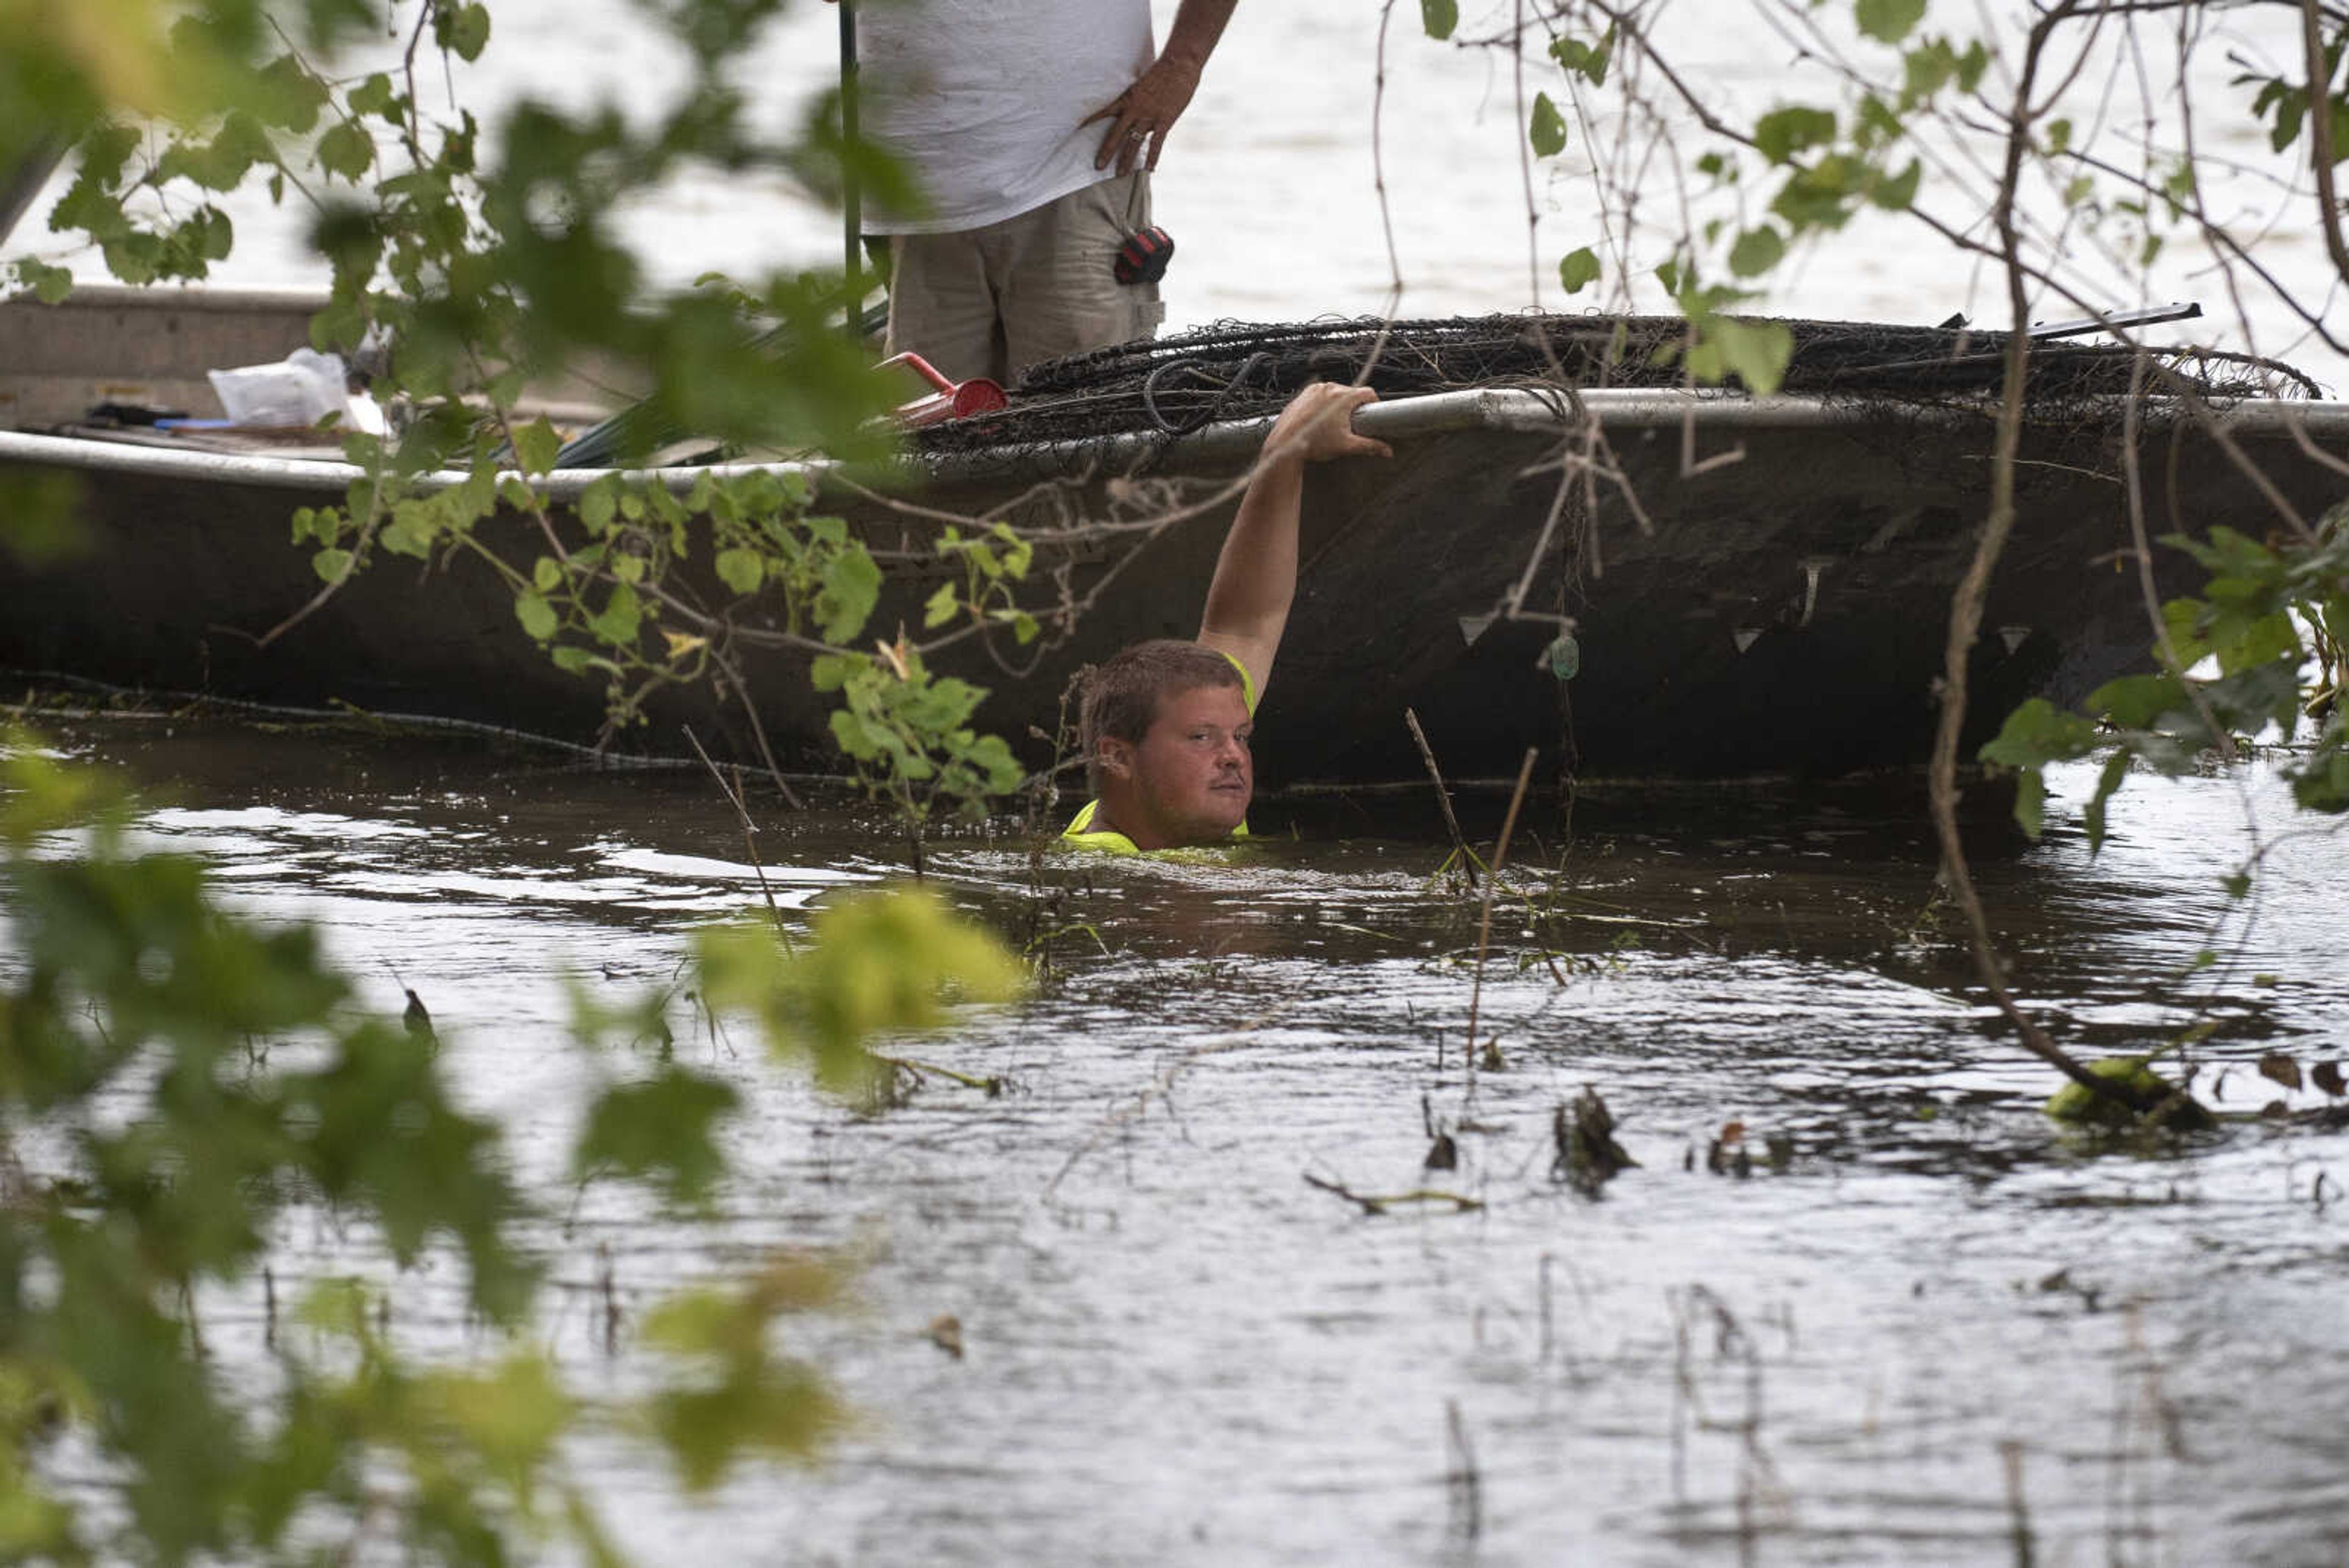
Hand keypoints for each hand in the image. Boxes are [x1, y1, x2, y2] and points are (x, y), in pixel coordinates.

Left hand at [1084, 55, 1203, 174]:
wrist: (1179, 65)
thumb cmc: (1162, 71)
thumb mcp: (1141, 83)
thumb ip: (1135, 96)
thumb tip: (1131, 103)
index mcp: (1127, 98)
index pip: (1104, 111)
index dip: (1091, 120)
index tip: (1077, 129)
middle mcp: (1134, 110)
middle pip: (1116, 135)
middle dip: (1106, 152)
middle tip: (1097, 167)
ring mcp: (1149, 117)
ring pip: (1134, 143)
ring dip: (1126, 161)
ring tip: (1120, 175)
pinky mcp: (1164, 121)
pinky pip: (1156, 144)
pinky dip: (1153, 158)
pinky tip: (1149, 170)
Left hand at [1263, 383, 1392, 465]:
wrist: (1285, 444)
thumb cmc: (1315, 444)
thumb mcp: (1346, 446)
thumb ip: (1370, 446)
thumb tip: (1388, 452)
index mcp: (1343, 397)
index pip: (1367, 392)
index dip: (1373, 402)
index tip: (1373, 412)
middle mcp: (1329, 387)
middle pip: (1351, 392)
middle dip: (1354, 406)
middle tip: (1353, 423)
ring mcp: (1314, 389)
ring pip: (1335, 392)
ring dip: (1339, 404)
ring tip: (1335, 423)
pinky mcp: (1303, 393)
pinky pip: (1320, 394)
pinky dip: (1324, 404)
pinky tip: (1321, 420)